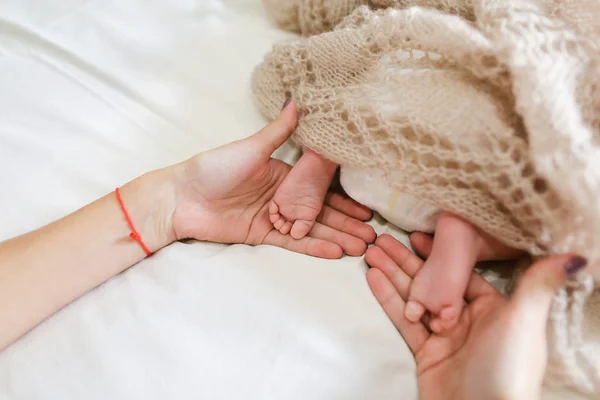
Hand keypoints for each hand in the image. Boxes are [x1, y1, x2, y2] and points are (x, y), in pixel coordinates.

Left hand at [165, 101, 375, 257]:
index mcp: (283, 174)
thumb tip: (297, 99)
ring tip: (361, 246)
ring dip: (336, 237)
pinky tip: (335, 252)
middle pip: (321, 212)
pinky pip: (293, 242)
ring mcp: (274, 218)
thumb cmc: (214, 168)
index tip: (367, 205)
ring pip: (311, 229)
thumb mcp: (250, 148)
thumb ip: (277, 131)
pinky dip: (313, 247)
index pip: (320, 187)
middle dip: (347, 223)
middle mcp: (283, 197)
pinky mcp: (262, 235)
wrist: (182, 197)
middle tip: (372, 234)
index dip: (344, 197)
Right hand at [365, 234, 585, 399]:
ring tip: (372, 252)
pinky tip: (373, 278)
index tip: (419, 234)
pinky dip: (388, 299)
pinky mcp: (426, 354)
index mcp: (494, 309)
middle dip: (407, 260)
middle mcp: (468, 320)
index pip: (462, 272)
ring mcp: (445, 337)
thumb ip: (538, 285)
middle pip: (432, 282)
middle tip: (383, 239)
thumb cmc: (506, 369)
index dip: (440, 253)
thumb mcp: (523, 322)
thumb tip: (578, 257)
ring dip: (392, 274)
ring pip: (413, 297)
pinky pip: (404, 319)